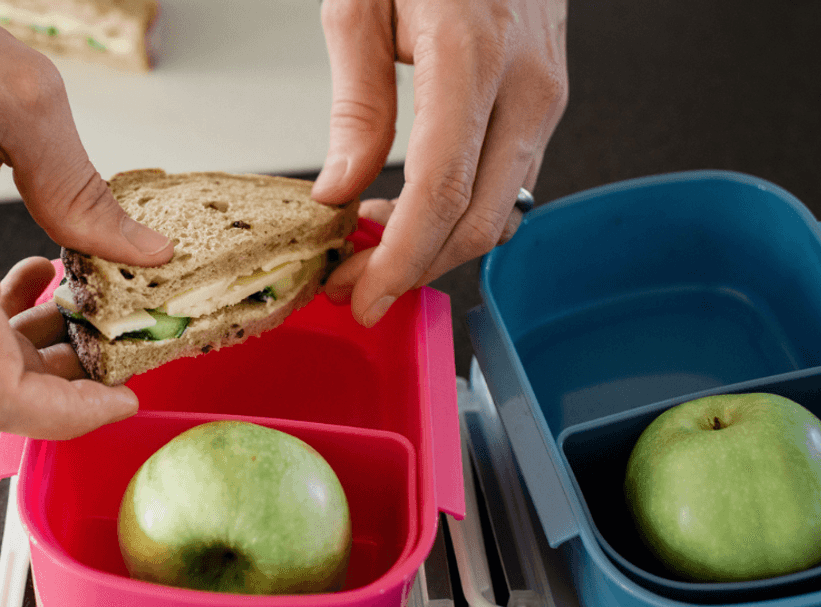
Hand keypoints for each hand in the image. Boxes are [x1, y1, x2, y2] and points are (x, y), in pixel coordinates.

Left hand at [312, 0, 567, 326]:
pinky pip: (510, 181)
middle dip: (415, 270)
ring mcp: (547, 93)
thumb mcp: (360, 4)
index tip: (364, 296)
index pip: (443, 190)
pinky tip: (412, 215)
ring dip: (438, 249)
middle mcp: (526, 83)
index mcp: (472, 54)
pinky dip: (462, 216)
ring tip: (373, 254)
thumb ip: (356, 104)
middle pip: (480, 219)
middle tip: (355, 289)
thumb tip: (340, 191)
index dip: (402, 258)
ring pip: (502, 210)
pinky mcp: (547, 98)